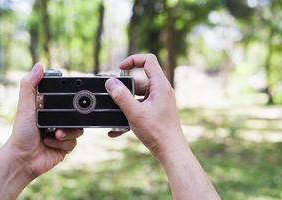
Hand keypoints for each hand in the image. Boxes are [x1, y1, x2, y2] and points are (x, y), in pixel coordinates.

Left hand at [0, 63, 82, 198]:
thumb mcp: (25, 106)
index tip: (72, 100)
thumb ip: (29, 85)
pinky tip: (51, 144)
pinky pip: (74, 142)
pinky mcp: (66, 146)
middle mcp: (58, 121)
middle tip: (58, 124)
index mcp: (49, 110)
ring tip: (54, 134)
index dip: (70, 100)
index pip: (66, 101)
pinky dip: (63, 143)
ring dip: (66, 133)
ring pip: (78, 129)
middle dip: (69, 120)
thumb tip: (39, 66)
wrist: (23, 159)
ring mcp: (63, 133)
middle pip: (77, 115)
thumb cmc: (21, 133)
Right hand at [105, 54, 219, 199]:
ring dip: (124, 105)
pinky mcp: (156, 111)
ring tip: (115, 118)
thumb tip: (110, 83)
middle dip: (124, 90)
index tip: (120, 68)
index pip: (148, 60)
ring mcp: (159, 102)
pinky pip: (140, 107)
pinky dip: (130, 114)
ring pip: (137, 96)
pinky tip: (117, 129)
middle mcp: (161, 91)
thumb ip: (121, 96)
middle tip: (113, 99)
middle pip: (139, 81)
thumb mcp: (135, 113)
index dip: (133, 60)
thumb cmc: (157, 132)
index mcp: (160, 85)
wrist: (170, 151)